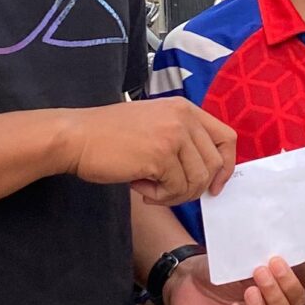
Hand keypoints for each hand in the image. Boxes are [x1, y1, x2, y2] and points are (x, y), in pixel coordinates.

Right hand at [65, 98, 235, 204]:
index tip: (213, 185)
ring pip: (197, 181)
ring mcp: (173, 135)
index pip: (227, 137)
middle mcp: (183, 117)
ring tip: (149, 187)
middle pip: (214, 165)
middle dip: (193, 188)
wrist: (77, 136)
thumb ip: (181, 138)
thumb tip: (208, 173)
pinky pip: (176, 189)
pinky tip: (139, 186)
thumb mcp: (154, 124)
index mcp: (184, 108)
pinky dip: (159, 196)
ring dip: (174, 194)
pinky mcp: (160, 155)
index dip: (226, 166)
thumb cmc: (109, 134)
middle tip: (167, 190)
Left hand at [164, 254, 304, 304]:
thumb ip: (257, 262)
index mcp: (275, 302)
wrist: (184, 280)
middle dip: (277, 297)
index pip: (296, 300)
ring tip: (250, 292)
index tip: (276, 261)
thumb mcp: (238, 263)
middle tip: (261, 273)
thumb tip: (274, 248)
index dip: (291, 284)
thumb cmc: (216, 271)